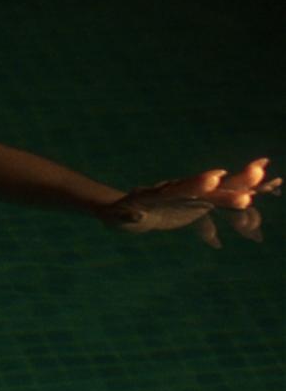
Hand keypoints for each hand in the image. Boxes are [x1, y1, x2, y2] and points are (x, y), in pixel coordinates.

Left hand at [101, 158, 279, 246]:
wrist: (128, 209)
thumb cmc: (121, 214)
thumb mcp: (120, 217)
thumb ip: (127, 216)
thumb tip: (133, 215)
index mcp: (162, 194)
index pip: (181, 188)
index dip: (197, 185)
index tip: (214, 179)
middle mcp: (182, 190)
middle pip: (209, 186)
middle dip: (232, 183)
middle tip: (257, 173)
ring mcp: (194, 195)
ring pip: (223, 191)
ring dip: (245, 186)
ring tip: (271, 180)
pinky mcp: (201, 202)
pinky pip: (227, 199)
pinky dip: (245, 195)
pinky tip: (269, 185)